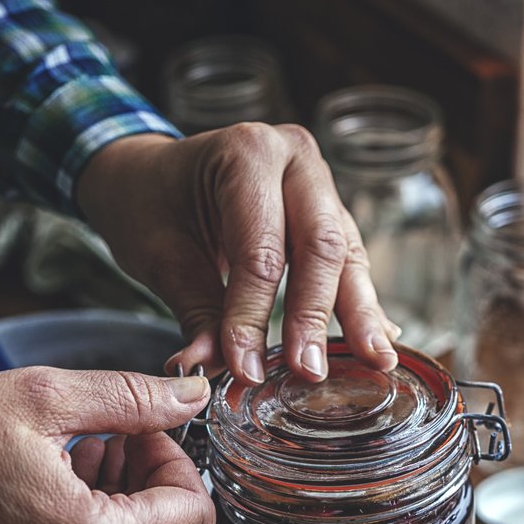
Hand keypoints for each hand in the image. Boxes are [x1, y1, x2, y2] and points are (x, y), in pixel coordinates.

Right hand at [0, 368, 213, 523]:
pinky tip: (54, 486)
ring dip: (119, 506)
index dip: (178, 464)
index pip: (193, 516)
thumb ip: (131, 399)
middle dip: (148, 483)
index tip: (146, 432)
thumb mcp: (39, 399)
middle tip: (113, 436)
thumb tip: (189, 397)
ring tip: (79, 454)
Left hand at [76, 125, 400, 384]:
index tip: (247, 369)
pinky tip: (375, 342)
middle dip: (315, 316)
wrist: (148, 175)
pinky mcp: (329, 213)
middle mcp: (295, 158)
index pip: (260, 250)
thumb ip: (195, 312)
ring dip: (358, 314)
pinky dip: (359, 305)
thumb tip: (207, 369)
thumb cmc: (150, 204)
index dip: (254, 315)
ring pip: (347, 254)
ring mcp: (319, 184)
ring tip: (375, 362)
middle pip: (320, 245)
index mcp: (247, 152)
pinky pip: (349, 261)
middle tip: (310, 371)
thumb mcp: (160, 256)